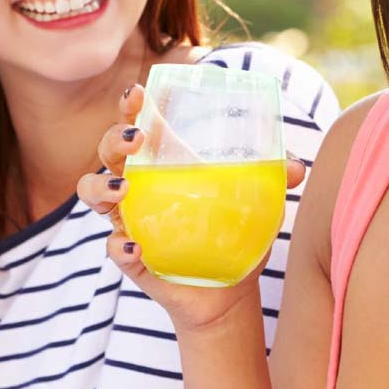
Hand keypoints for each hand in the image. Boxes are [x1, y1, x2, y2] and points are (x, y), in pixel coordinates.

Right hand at [78, 83, 305, 332]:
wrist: (229, 293)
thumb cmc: (235, 234)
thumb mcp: (258, 203)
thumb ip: (273, 179)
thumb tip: (296, 166)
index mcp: (161, 164)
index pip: (138, 125)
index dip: (131, 107)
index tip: (138, 94)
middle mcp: (137, 187)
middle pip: (107, 152)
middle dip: (114, 139)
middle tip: (137, 139)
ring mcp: (129, 222)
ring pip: (92, 195)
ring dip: (100, 186)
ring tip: (122, 188)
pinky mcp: (131, 258)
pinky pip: (113, 248)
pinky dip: (119, 246)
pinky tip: (134, 246)